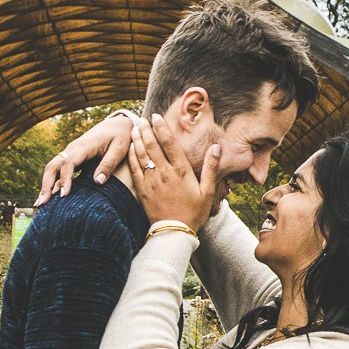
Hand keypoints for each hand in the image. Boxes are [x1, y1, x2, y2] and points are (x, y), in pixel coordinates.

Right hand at [35, 112, 134, 205]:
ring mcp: (70, 153)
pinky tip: (50, 196)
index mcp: (84, 147)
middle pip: (53, 166)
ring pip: (52, 168)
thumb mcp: (119, 149)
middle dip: (46, 184)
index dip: (65, 179)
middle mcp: (73, 149)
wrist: (117, 124)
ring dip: (45, 185)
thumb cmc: (120, 137)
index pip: (68, 163)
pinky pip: (58, 169)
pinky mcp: (72, 157)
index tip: (64, 195)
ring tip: (41, 204)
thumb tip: (98, 182)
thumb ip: (108, 165)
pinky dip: (52, 182)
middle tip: (42, 204)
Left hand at [127, 114, 220, 231]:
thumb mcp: (208, 191)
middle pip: (152, 145)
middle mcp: (165, 173)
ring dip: (137, 140)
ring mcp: (152, 181)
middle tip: (143, 119)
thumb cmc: (194, 212)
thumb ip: (211, 168)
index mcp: (181, 171)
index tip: (156, 117)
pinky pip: (135, 169)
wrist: (175, 232)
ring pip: (141, 155)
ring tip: (135, 128)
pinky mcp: (142, 190)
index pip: (169, 143)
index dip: (162, 128)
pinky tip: (130, 148)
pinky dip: (132, 156)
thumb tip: (217, 147)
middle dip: (147, 130)